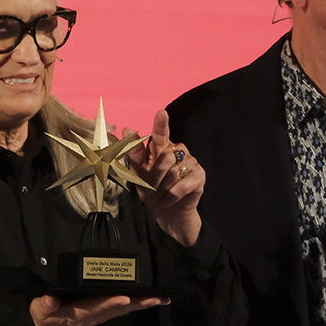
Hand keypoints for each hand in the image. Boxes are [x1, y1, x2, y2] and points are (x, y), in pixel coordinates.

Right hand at [30, 293, 167, 325]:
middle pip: (120, 308)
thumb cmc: (45, 316)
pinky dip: (136, 302)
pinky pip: (122, 307)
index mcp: (80, 313)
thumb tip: (50, 299)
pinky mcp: (102, 311)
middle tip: (159, 298)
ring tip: (161, 298)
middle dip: (139, 302)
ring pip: (124, 308)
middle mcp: (95, 314)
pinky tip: (147, 298)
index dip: (111, 302)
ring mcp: (100, 313)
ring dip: (143, 303)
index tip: (125, 298)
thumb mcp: (40, 311)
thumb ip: (45, 305)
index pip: (98, 306)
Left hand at [124, 109, 202, 246]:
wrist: (168, 212)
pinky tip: (169, 199)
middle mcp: (177, 150)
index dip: (161, 124)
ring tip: (160, 195)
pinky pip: (181, 185)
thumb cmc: (152, 190)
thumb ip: (134, 152)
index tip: (161, 113)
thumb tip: (126, 129)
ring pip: (172, 171)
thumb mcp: (138, 172)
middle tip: (151, 189)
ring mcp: (190, 161)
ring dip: (162, 188)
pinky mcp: (199, 175)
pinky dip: (171, 195)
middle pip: (164, 157)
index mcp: (160, 147)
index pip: (160, 133)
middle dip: (154, 176)